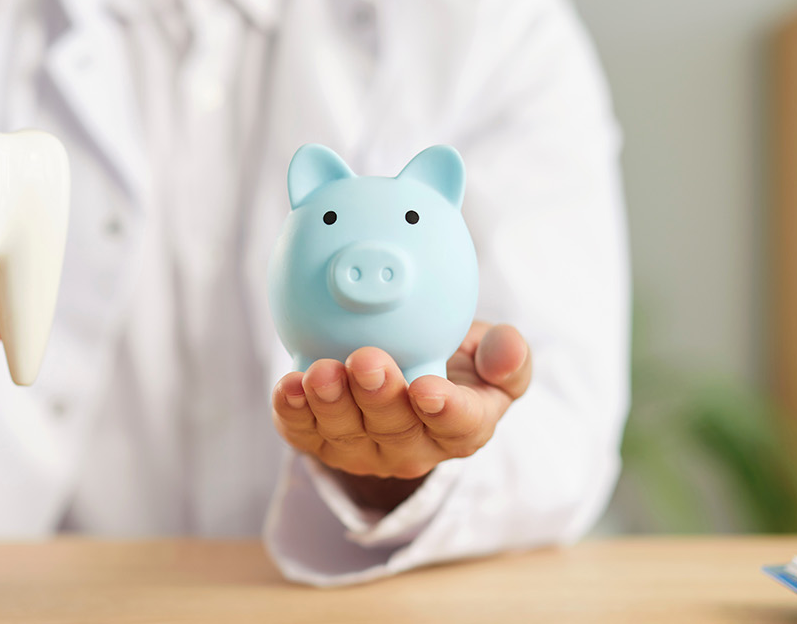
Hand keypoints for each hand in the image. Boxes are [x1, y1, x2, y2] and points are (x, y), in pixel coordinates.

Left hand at [270, 322, 532, 511]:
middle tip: (367, 360)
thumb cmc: (451, 360)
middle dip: (378, 397)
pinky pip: (303, 434)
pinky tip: (287, 387)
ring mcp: (363, 450)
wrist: (402, 366)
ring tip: (320, 372)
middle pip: (395, 430)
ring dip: (330, 404)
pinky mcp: (321, 443)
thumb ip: (507, 355)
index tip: (428, 389)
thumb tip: (509, 347)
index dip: (445, 411)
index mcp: (462, 429)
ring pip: (345, 435)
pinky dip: (292, 413)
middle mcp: (412, 449)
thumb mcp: (487, 353)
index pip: (459, 427)